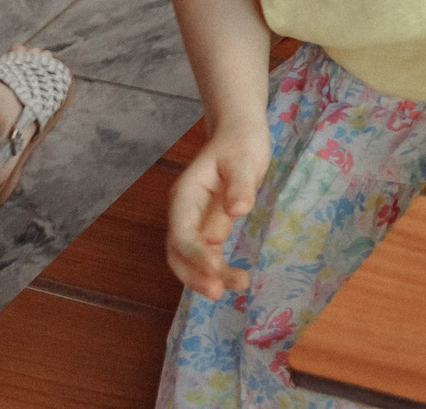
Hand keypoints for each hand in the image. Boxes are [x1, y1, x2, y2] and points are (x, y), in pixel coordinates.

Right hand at [166, 126, 267, 300]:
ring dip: (207, 275)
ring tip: (239, 285)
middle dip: (196, 274)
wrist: (239, 134)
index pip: (182, 232)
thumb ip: (240, 185)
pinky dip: (215, 268)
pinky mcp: (208, 226)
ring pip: (191, 256)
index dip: (195, 254)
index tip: (214, 271)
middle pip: (180, 251)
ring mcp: (194, 221)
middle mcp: (184, 212)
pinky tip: (233, 279)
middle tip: (220, 291)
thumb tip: (236, 212)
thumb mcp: (245, 160)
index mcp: (185, 195)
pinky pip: (206, 252)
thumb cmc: (241, 144)